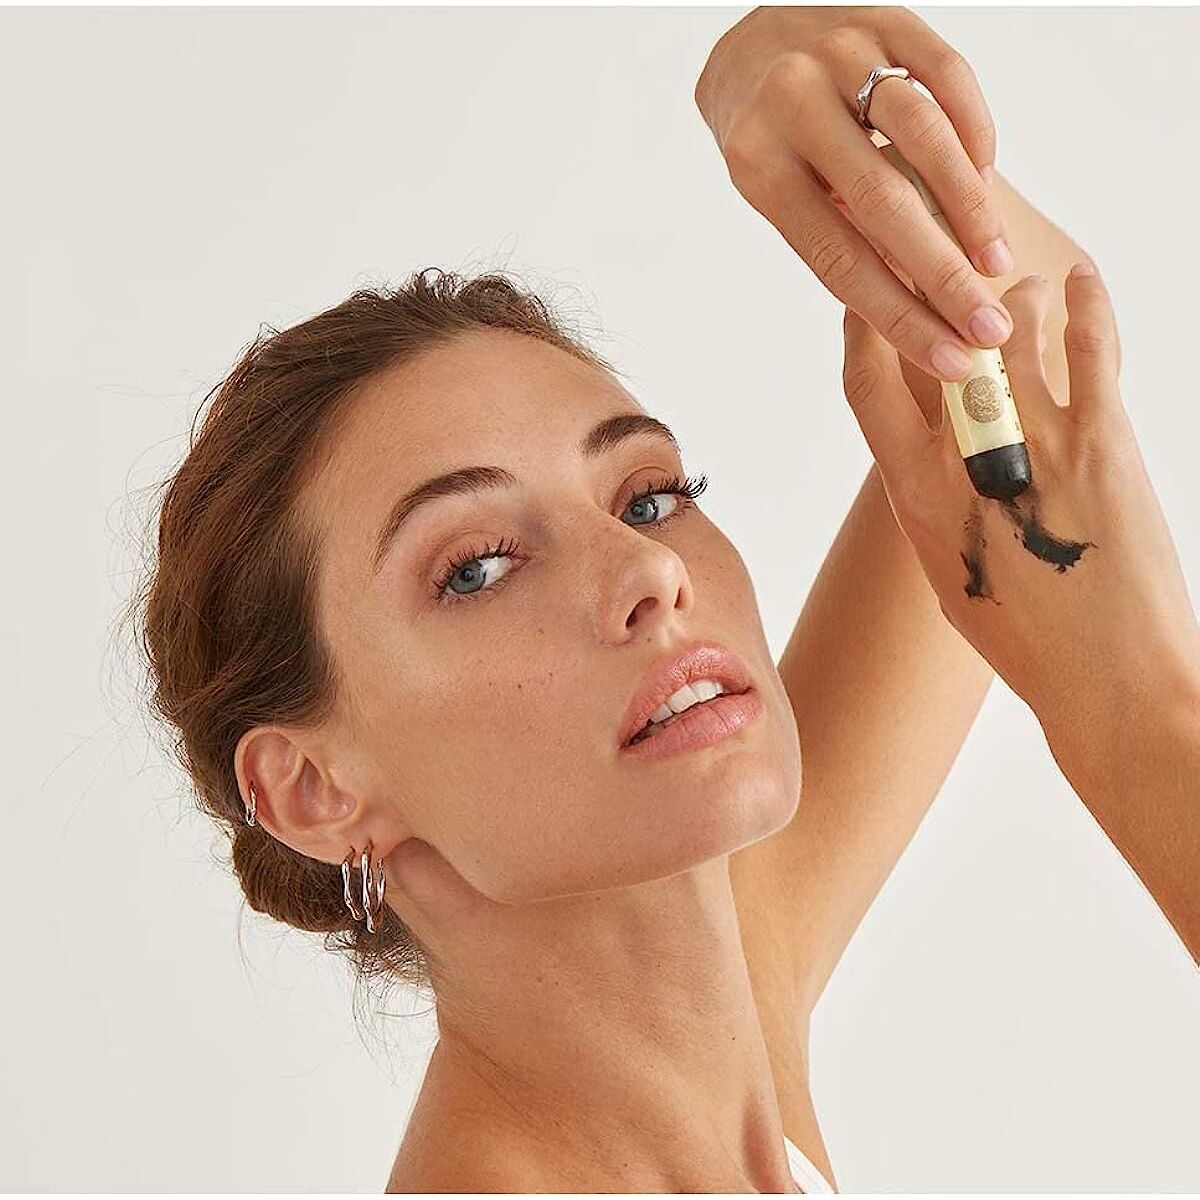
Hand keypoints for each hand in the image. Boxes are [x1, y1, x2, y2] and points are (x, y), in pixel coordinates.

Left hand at [695, 6, 1015, 380]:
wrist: (748, 46)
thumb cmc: (767, 139)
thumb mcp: (777, 190)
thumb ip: (833, 232)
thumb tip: (914, 305)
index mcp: (759, 165)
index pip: (837, 259)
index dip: (898, 315)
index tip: (947, 357)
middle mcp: (795, 104)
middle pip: (883, 204)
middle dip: (944, 276)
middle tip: (989, 327)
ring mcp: (842, 54)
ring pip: (924, 135)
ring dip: (969, 208)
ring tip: (996, 262)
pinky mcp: (886, 18)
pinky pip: (948, 77)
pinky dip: (975, 135)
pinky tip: (985, 183)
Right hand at [840, 262, 1199, 734]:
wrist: (1108, 682)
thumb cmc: (1025, 641)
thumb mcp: (950, 576)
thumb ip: (932, 512)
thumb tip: (929, 469)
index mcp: (914, 499)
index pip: (867, 390)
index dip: (862, 334)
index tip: (865, 300)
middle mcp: (963, 462)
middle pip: (931, 346)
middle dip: (926, 292)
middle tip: (931, 258)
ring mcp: (1034, 444)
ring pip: (1010, 332)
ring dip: (1012, 299)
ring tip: (1020, 286)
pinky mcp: (1104, 440)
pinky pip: (1091, 350)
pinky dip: (1087, 306)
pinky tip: (1082, 281)